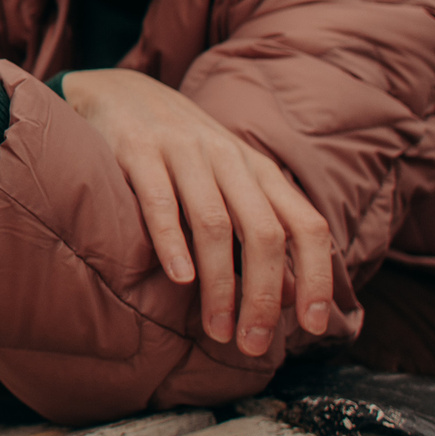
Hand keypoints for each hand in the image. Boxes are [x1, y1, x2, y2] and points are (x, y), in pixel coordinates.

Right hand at [57, 69, 335, 355]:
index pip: (307, 225)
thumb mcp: (227, 182)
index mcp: (258, 170)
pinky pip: (160, 201)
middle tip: (251, 343)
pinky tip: (179, 279)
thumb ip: (257, 230)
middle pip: (264, 233)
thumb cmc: (177, 152)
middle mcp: (229, 158)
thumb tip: (288, 296)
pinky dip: (173, 242)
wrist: (117, 91)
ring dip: (220, 285)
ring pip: (216, 224)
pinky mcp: (138, 150)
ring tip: (216, 330)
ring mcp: (183, 151)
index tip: (312, 326)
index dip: (317, 277)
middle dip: (262, 296)